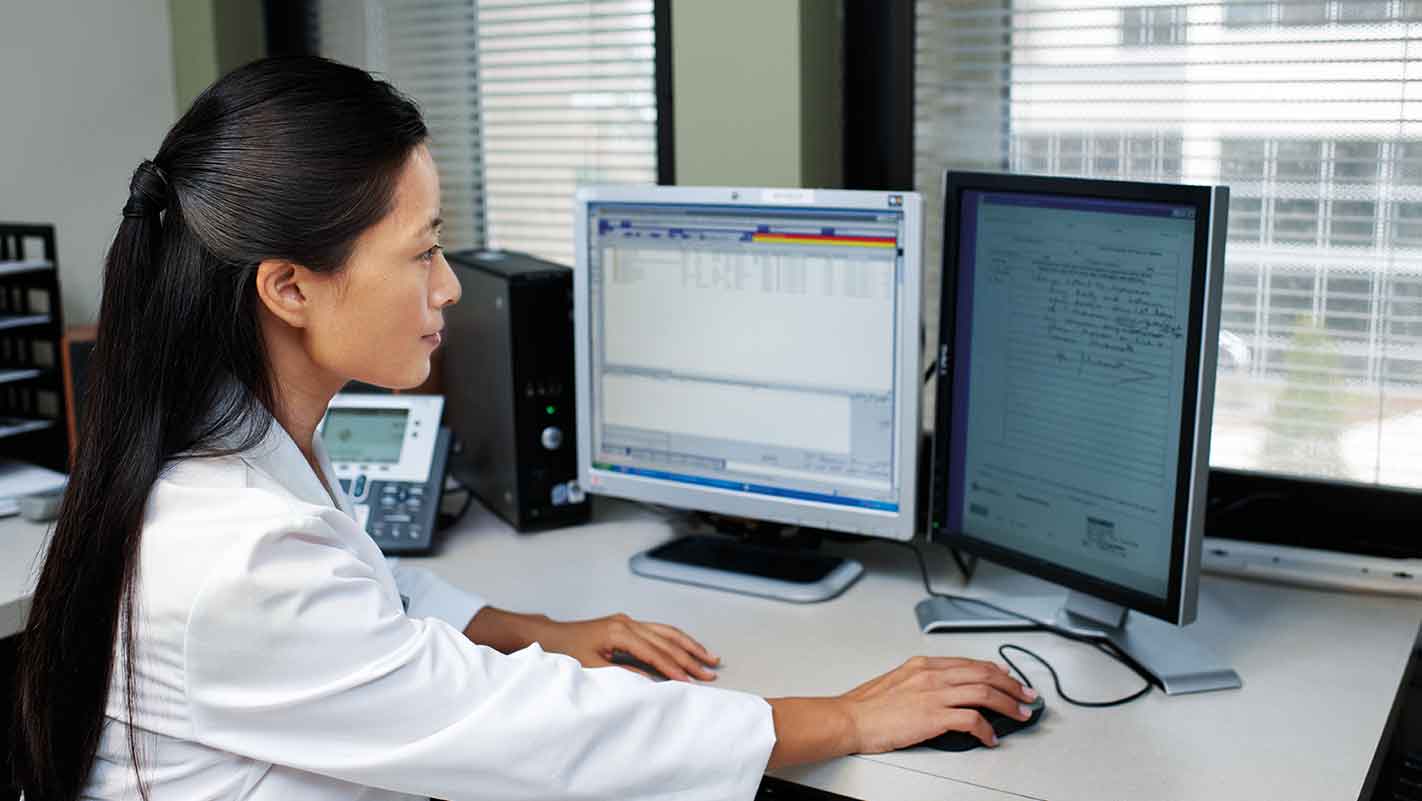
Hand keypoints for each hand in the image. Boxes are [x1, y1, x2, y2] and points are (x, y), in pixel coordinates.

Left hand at [538, 613, 720, 681]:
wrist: (551, 635)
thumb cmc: (567, 651)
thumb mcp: (593, 666)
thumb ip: (624, 672)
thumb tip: (652, 681)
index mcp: (619, 633)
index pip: (654, 653)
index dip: (673, 668)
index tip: (690, 681)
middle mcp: (628, 623)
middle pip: (666, 641)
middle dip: (689, 658)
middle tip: (709, 673)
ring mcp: (629, 621)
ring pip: (667, 632)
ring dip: (689, 646)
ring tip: (709, 657)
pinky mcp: (628, 624)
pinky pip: (659, 630)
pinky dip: (677, 639)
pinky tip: (689, 647)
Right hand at [838, 656, 1037, 752]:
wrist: (849, 718)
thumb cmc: (867, 706)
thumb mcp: (898, 682)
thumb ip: (923, 682)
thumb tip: (944, 692)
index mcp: (924, 665)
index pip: (970, 663)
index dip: (996, 671)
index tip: (1009, 680)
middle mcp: (932, 675)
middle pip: (984, 674)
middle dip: (1011, 685)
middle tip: (1026, 696)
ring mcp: (933, 694)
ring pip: (984, 693)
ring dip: (1007, 704)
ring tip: (1019, 714)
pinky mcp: (933, 716)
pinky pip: (971, 720)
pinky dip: (986, 729)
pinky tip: (990, 738)